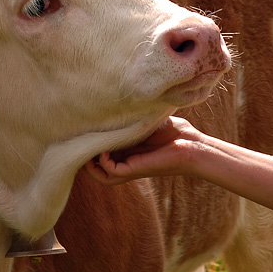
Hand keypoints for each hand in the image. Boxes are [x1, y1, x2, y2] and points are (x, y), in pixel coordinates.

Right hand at [77, 117, 198, 184]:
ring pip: (101, 175)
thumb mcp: (149, 120)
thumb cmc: (177, 133)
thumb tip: (126, 97)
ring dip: (90, 164)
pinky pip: (110, 173)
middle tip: (80, 140)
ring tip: (87, 148)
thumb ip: (136, 114)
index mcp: (129, 151)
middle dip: (85, 155)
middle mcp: (127, 161)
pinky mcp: (135, 170)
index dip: (92, 144)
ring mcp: (130, 167)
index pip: (103, 152)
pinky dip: (102, 163)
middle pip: (97, 166)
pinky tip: (103, 151)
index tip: (83, 130)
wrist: (192, 145)